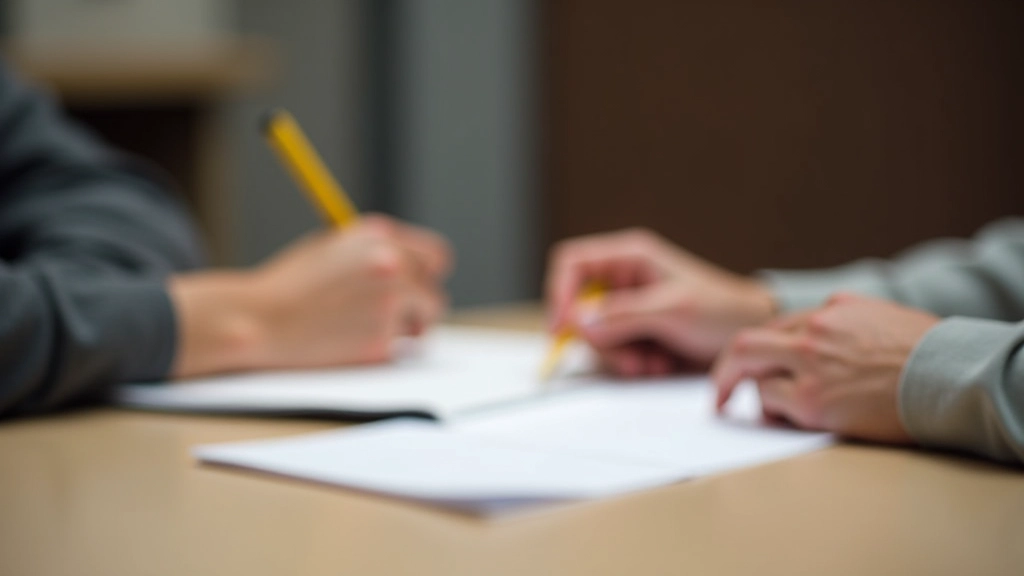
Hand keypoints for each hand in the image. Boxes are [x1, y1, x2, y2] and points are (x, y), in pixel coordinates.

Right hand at [169, 215, 451, 377]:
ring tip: (361, 328)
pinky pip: (399, 349)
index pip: (435, 256)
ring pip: (422, 323)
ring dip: (404, 329)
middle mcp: (392, 263)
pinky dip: (381, 350)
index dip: (428, 275)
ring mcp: (390, 301)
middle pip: (434, 293)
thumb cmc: (289, 285)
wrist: (258, 319)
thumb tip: (414, 265)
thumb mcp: (332, 248)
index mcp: (379, 235)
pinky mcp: (382, 340)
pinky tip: (346, 342)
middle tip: (398, 318)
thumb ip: (374, 251)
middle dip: (418, 308)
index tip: (419, 287)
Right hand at [546, 228, 776, 375]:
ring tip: (652, 362)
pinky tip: (659, 364)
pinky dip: (631, 363)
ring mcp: (628, 308)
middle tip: (628, 359)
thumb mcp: (672, 310)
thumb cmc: (721, 310)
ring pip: (594, 336)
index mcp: (629, 256)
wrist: (752, 335)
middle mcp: (623, 279)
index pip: (572, 263)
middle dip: (600, 339)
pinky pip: (613, 351)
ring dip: (619, 356)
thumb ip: (623, 315)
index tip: (562, 329)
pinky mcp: (636, 332)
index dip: (560, 294)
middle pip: (578, 307)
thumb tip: (579, 322)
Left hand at [712, 294, 939, 442]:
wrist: (953, 377)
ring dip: (760, 397)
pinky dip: (775, 414)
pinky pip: (772, 404)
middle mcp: (814, 330)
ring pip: (754, 375)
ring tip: (782, 413)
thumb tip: (826, 336)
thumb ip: (846, 323)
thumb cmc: (931, 356)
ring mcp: (809, 364)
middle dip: (724, 372)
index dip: (763, 351)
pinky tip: (794, 421)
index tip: (750, 368)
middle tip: (719, 396)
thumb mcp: (883, 319)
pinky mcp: (810, 399)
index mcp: (832, 309)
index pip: (780, 327)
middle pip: (746, 344)